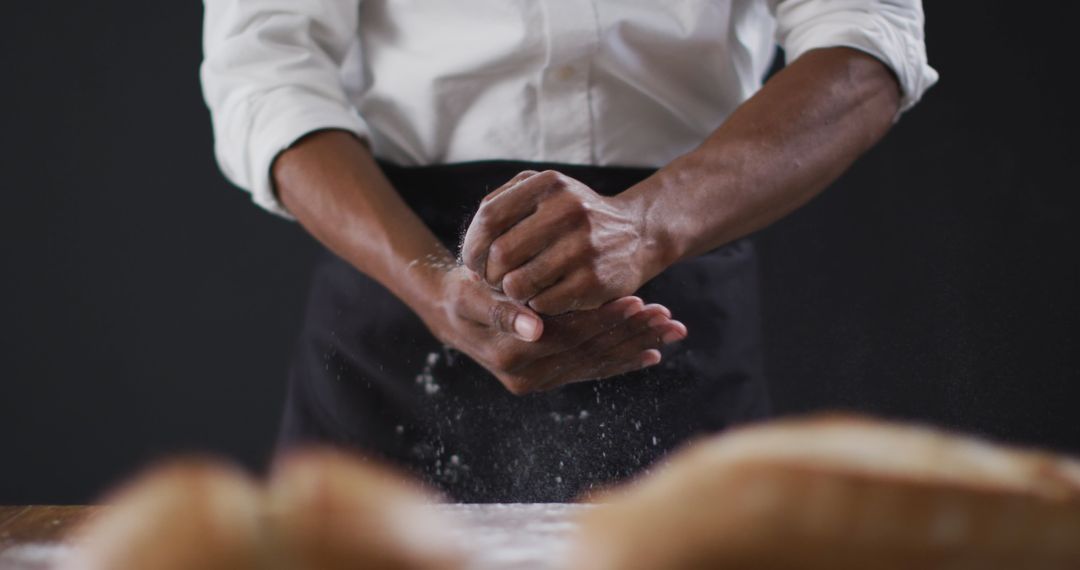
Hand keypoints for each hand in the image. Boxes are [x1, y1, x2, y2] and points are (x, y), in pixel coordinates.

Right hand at [422, 266, 685, 394]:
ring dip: (636, 347)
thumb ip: (501, 310)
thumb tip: (534, 327)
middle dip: (632, 334)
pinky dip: (622, 362)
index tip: (639, 301)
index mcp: (512, 355)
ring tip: (671, 330)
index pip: (570, 337)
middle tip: (668, 316)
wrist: (450, 314)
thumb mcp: (472, 296)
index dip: (606, 319)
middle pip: (590, 353)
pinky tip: (652, 355)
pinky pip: (591, 372)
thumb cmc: (462, 293)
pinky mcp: (548, 378)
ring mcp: (540, 381)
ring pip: (597, 363)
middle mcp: (528, 377)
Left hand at [460, 170, 663, 314]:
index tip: (474, 262)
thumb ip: (504, 203)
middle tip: (494, 282)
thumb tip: (471, 242)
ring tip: (518, 289)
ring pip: (517, 284)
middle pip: (500, 255)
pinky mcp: (595, 281)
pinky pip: (542, 304)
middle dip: (489, 275)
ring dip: (511, 293)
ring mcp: (584, 246)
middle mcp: (568, 209)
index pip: (489, 218)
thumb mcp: (546, 192)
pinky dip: (535, 305)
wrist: (639, 234)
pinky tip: (544, 296)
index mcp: (549, 184)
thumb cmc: (577, 217)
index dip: (473, 245)